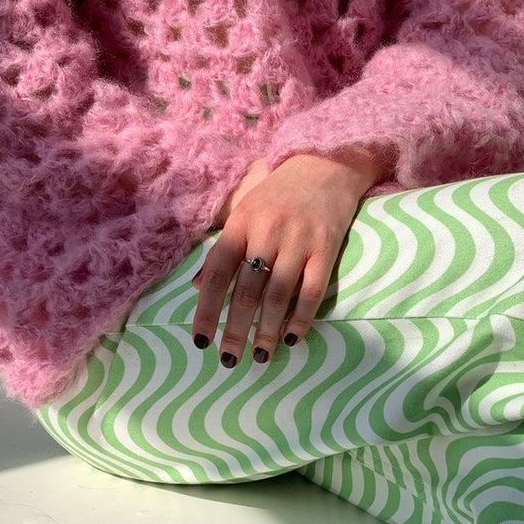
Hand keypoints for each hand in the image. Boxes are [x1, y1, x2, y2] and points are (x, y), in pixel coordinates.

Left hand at [191, 152, 377, 367]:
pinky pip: (313, 290)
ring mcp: (298, 240)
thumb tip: (197, 287)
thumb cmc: (277, 192)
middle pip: (247, 290)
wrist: (325, 163)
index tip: (200, 340)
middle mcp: (267, 232)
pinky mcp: (326, 247)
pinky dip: (302, 317)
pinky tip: (293, 337)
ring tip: (261, 355)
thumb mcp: (243, 211)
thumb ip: (222, 248)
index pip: (218, 272)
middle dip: (236, 329)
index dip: (207, 309)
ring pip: (278, 295)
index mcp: (241, 223)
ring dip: (268, 330)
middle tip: (228, 360)